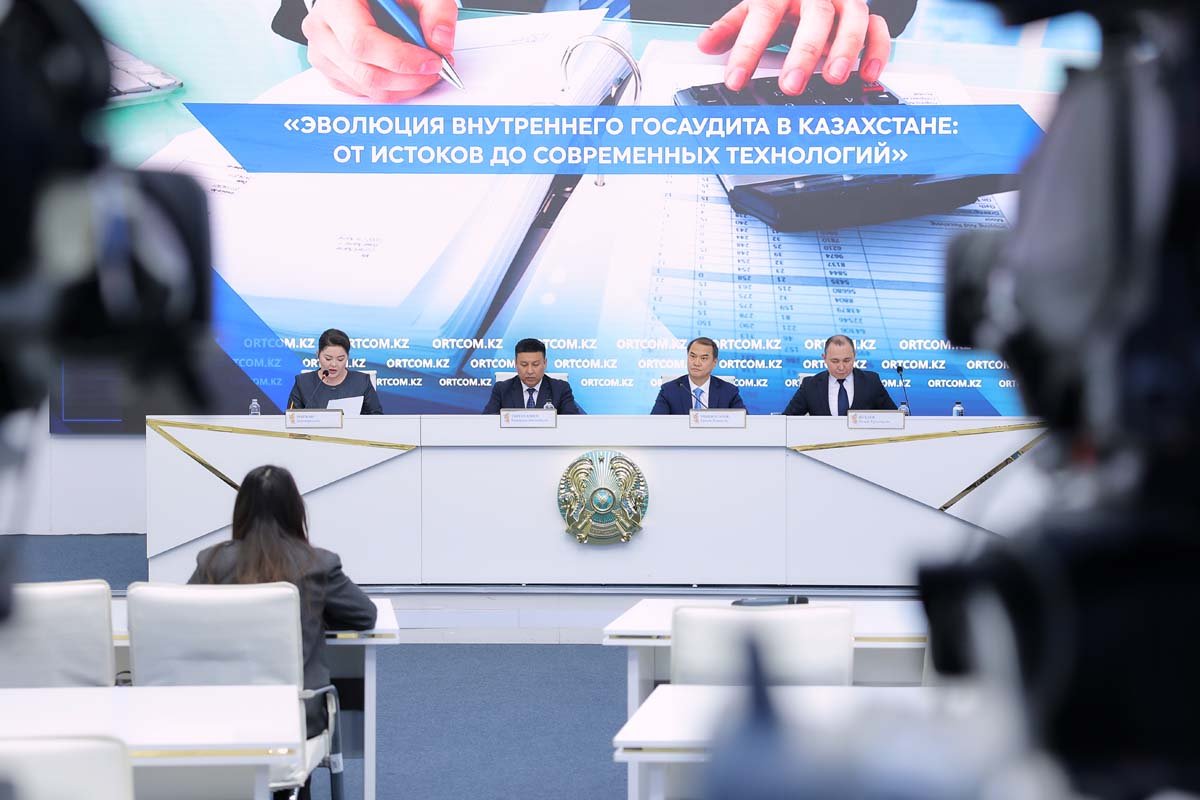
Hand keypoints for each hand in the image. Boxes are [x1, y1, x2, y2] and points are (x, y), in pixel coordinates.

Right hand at [301, 0, 456, 101]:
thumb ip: (435, 9)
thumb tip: (441, 43)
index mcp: (336, 4)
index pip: (362, 42)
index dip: (401, 59)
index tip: (431, 61)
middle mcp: (322, 30)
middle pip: (366, 72)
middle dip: (409, 78)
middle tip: (436, 70)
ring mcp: (323, 55)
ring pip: (368, 88)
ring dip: (404, 87)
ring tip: (425, 71)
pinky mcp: (332, 72)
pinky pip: (365, 93)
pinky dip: (393, 90)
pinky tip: (407, 75)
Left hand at [696, 0, 891, 94]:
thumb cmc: (782, 2)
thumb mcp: (753, 10)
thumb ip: (730, 28)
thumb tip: (704, 45)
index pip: (763, 15)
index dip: (748, 48)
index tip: (735, 79)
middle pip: (814, 16)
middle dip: (803, 52)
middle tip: (790, 86)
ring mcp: (843, 2)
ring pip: (853, 17)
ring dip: (845, 48)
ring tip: (834, 79)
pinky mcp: (865, 15)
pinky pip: (879, 27)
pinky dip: (877, 50)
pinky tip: (868, 75)